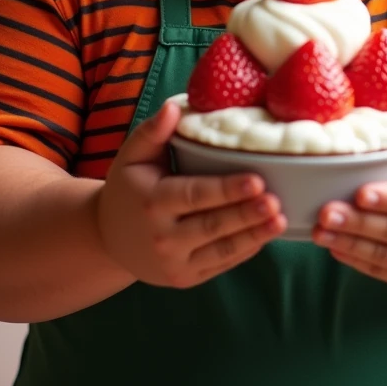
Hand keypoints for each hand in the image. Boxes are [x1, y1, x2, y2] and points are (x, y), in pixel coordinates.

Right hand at [97, 100, 286, 287]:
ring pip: (221, 250)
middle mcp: (163, 237)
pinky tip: (265, 235)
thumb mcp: (132, 156)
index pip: (195, 195)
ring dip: (253, 236)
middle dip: (246, 214)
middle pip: (212, 226)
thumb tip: (175, 106)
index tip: (256, 180)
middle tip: (275, 201)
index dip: (227, 190)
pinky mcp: (185, 279)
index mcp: (152, 202)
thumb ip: (153, 131)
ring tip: (280, 220)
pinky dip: (245, 251)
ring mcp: (174, 263)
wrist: (107, 238)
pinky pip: (220, 265)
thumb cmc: (128, 188)